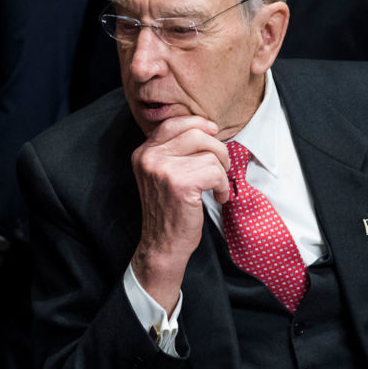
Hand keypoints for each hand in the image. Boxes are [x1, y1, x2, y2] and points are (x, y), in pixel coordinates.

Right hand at [129, 116, 229, 313]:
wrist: (162, 245)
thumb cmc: (169, 211)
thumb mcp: (162, 175)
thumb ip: (175, 151)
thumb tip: (206, 128)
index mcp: (143, 152)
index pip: (174, 123)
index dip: (198, 123)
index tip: (213, 132)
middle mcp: (149, 157)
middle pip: (196, 132)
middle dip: (217, 148)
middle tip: (222, 167)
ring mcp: (163, 169)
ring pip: (209, 152)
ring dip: (222, 171)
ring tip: (218, 186)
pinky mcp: (180, 183)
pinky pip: (215, 171)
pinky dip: (223, 185)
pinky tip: (218, 197)